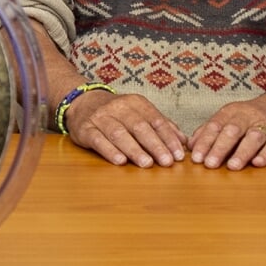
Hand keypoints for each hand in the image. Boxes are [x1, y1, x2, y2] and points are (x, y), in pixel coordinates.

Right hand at [65, 90, 187, 167]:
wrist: (82, 102)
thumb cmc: (116, 112)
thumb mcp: (139, 112)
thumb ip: (161, 125)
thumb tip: (184, 141)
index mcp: (136, 102)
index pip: (156, 120)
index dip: (168, 138)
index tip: (178, 155)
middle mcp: (118, 108)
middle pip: (139, 127)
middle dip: (155, 145)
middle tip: (167, 162)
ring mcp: (100, 118)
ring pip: (119, 133)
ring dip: (134, 149)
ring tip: (147, 163)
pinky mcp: (85, 129)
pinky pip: (98, 140)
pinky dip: (110, 151)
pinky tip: (120, 161)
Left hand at [188, 95, 265, 169]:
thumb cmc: (251, 116)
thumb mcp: (229, 117)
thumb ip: (209, 130)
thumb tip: (190, 146)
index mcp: (232, 112)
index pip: (215, 125)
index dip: (205, 142)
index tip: (196, 158)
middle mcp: (248, 116)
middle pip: (232, 130)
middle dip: (220, 148)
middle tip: (209, 164)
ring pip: (254, 137)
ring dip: (242, 152)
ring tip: (232, 166)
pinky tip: (258, 163)